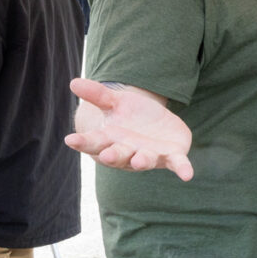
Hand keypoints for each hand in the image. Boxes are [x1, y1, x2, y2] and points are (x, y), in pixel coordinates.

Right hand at [66, 78, 193, 180]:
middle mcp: (127, 152)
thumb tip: (74, 81)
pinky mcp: (171, 156)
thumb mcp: (115, 102)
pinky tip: (187, 175)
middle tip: (106, 155)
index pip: (93, 142)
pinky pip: (177, 164)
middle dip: (113, 155)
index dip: (82, 141)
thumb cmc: (129, 116)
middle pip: (117, 155)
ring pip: (143, 160)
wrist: (154, 126)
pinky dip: (182, 169)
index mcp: (110, 140)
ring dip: (141, 161)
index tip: (70, 139)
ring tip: (138, 161)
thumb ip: (98, 94)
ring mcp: (149, 156)